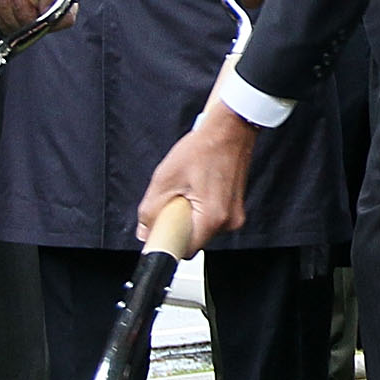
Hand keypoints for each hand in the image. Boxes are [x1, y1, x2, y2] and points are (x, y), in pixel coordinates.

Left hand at [0, 0, 74, 38]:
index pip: (65, 19)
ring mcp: (28, 14)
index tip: (36, 9)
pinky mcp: (11, 17)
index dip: (50, 19)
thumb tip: (50, 13)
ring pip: (21, 30)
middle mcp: (47, 8)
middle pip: (39, 28)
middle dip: (22, 14)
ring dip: (7, 13)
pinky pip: (5, 28)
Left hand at [138, 101, 257, 253]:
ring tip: (187, 189)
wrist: (230, 128)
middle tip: (172, 201)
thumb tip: (145, 230)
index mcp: (212, 218)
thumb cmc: (204, 147)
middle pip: (193, 239)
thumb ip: (150, 211)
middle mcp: (228, 222)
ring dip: (188, 215)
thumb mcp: (165, 179)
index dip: (167, 242)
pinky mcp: (234, 207)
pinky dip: (199, 208)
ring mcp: (234, 215)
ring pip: (201, 228)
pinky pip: (210, 217)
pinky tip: (197, 187)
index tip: (158, 233)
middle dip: (177, 225)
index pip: (184, 250)